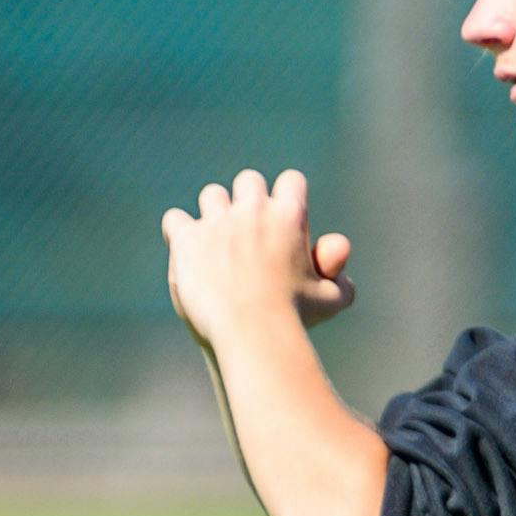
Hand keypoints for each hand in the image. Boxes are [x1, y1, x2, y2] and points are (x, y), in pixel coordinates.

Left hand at [160, 168, 355, 350]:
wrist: (253, 335)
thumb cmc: (297, 320)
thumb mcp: (331, 299)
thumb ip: (340, 276)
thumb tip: (339, 248)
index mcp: (290, 215)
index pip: (291, 181)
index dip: (288, 196)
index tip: (283, 216)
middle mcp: (252, 209)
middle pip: (249, 181)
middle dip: (249, 200)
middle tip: (248, 229)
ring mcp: (217, 222)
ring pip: (212, 195)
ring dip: (215, 213)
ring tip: (218, 242)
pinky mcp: (187, 239)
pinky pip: (176, 220)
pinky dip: (180, 232)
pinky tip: (188, 252)